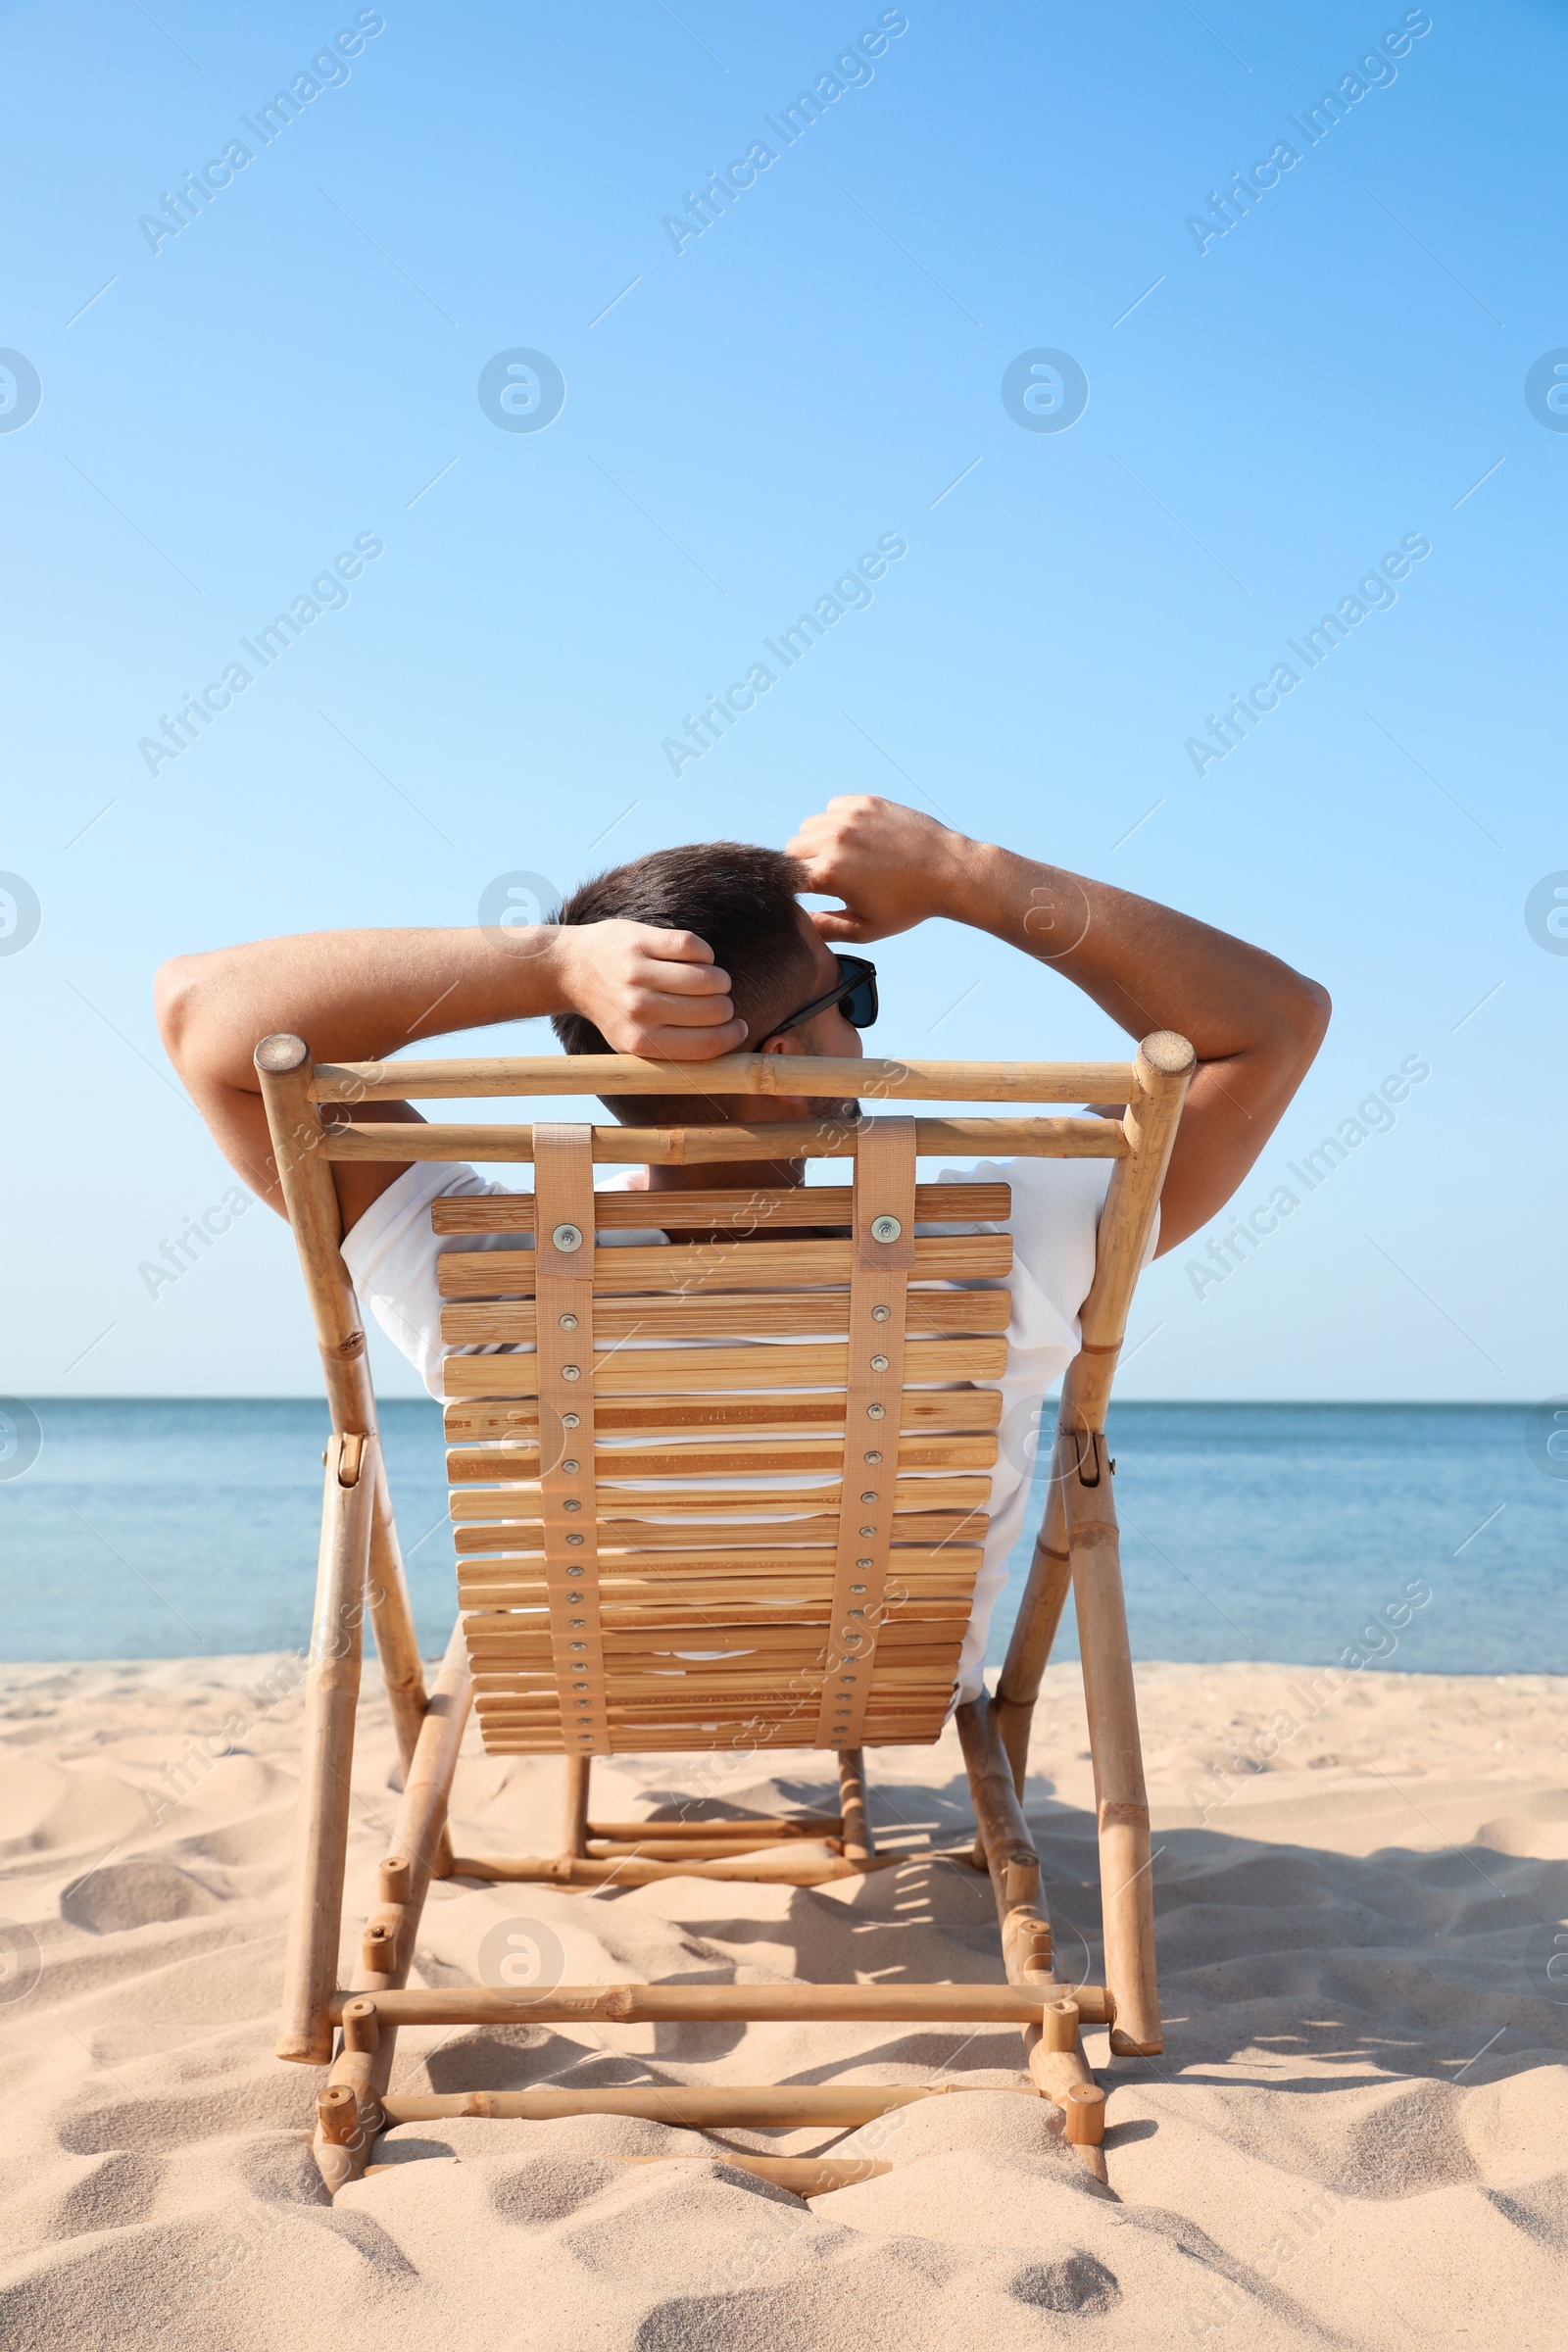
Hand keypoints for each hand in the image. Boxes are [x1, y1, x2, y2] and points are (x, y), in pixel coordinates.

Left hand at [549, 919, 747, 1057]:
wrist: (571, 969)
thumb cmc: (613, 1007)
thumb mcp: (634, 1040)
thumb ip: (674, 1050)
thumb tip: (729, 1047)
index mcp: (640, 1041)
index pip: (707, 1044)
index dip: (732, 1036)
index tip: (739, 1028)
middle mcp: (639, 1009)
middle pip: (714, 1010)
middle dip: (725, 1006)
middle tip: (717, 1001)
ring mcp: (639, 972)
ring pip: (710, 978)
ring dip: (720, 979)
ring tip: (711, 980)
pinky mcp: (642, 940)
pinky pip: (696, 948)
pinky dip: (705, 955)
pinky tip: (696, 960)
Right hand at [786, 795, 976, 942]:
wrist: (949, 871)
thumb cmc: (909, 904)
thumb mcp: (866, 928)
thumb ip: (826, 927)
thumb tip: (799, 922)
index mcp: (830, 874)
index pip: (787, 878)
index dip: (795, 888)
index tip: (809, 894)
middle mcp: (835, 841)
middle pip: (792, 850)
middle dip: (804, 864)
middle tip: (829, 877)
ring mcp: (851, 817)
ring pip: (809, 826)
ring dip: (817, 841)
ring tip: (843, 857)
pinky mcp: (866, 802)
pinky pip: (833, 807)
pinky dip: (837, 821)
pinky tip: (857, 838)